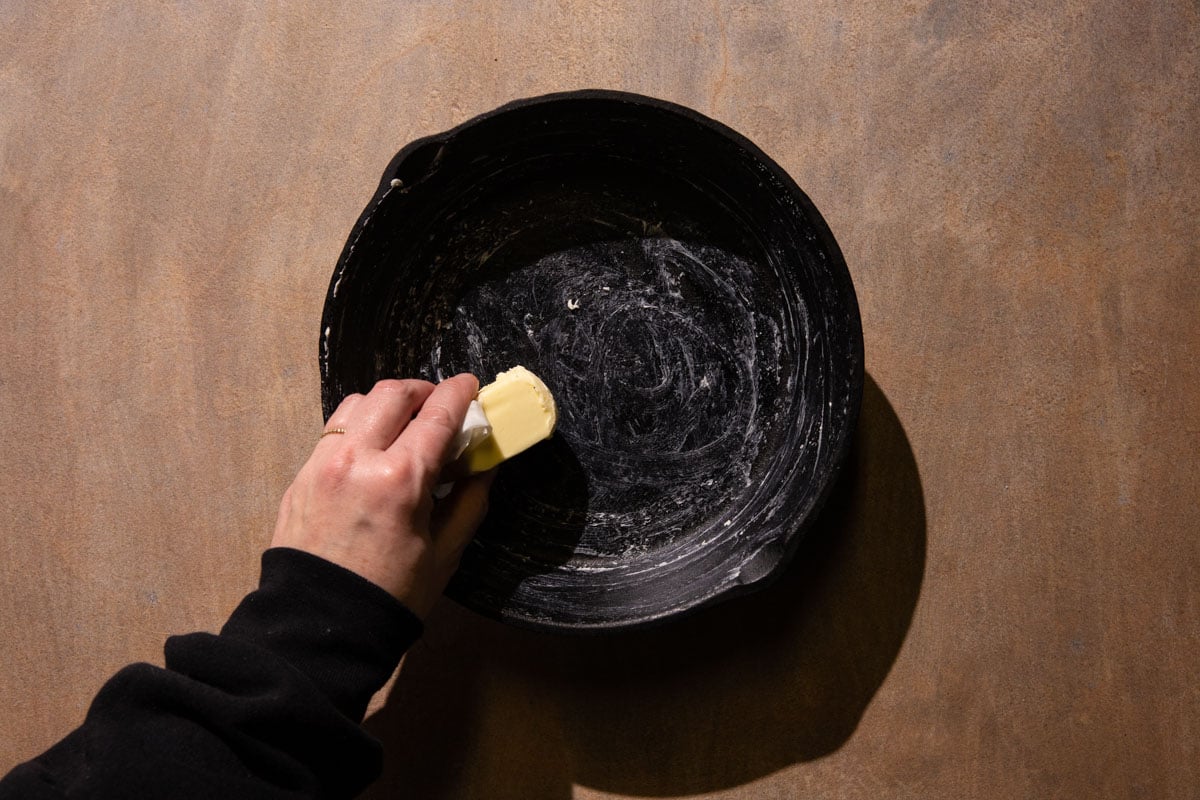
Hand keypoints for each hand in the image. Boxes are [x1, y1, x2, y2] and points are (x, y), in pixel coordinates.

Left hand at [271, 375, 493, 616]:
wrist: (322, 629)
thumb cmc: (390, 596)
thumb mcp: (445, 551)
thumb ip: (470, 499)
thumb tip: (486, 465)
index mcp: (400, 479)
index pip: (437, 413)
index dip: (460, 392)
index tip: (471, 385)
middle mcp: (357, 459)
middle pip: (393, 393)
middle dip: (423, 390)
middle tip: (440, 406)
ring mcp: (322, 464)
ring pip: (357, 403)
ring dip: (388, 404)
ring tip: (405, 424)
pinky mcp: (302, 476)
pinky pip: (333, 431)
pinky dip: (360, 426)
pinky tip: (374, 449)